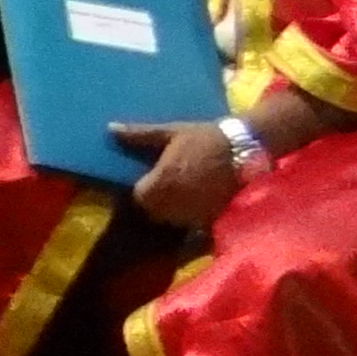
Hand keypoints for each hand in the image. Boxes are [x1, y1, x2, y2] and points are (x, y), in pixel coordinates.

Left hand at [114, 116, 244, 230]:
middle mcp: (174, 203)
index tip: (146, 181)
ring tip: (181, 193)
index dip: (140, 191)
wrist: (246, 147)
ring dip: (172, 210)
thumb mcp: (171, 132)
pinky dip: (191, 218)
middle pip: (153, 212)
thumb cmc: (204, 137)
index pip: (137, 198)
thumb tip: (110, 129)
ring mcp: (194, 214)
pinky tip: (196, 202)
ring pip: (172, 220)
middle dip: (155, 202)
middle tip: (164, 186)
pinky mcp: (212, 219)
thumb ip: (139, 135)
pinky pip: (193, 226)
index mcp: (161, 182)